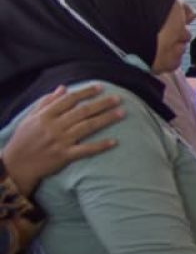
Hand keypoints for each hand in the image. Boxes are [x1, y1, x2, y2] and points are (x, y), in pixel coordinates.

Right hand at [2, 85, 123, 195]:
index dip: (86, 92)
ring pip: (88, 127)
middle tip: (119, 98)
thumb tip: (63, 88)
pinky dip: (100, 145)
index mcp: (45, 116)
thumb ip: (46, 102)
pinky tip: (115, 141)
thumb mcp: (30, 118)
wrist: (16, 165)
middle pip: (83, 111)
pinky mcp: (65, 156)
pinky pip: (86, 150)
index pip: (69, 100)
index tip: (101, 87)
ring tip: (122, 113)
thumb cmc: (23, 140)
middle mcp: (54, 126)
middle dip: (102, 104)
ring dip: (106, 119)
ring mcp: (60, 141)